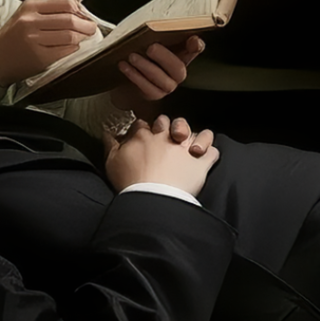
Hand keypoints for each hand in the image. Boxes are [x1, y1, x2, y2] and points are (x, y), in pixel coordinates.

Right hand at [0, 0, 97, 84]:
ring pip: (71, 35)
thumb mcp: (25, 14)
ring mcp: (34, 40)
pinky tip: (72, 48)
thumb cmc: (13, 36)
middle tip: (91, 28)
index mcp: (30, 7)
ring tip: (84, 38)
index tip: (85, 16)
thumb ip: (48, 10)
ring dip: (82, 37)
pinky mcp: (39, 57)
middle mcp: (31, 21)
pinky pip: (65, 51)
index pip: (66, 3)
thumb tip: (79, 12)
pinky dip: (74, 49)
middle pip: (71, 19)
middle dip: (87, 25)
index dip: (81, 10)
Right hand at [103, 115, 219, 196]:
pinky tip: (204, 157)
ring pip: (196, 131)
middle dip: (168, 126)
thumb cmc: (130, 182)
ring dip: (194, 136)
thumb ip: (110, 145)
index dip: (143, 128)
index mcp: (145, 135)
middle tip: (165, 138)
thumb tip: (107, 133)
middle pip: (169, 122)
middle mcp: (167, 137)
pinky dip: (210, 153)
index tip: (142, 135)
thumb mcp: (112, 162)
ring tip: (191, 146)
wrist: (153, 199)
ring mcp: (186, 149)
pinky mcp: (201, 163)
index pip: (144, 123)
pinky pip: (212, 152)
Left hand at [110, 36, 204, 118]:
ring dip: (146, 67)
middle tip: (150, 48)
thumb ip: (155, 32)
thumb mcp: (147, 41)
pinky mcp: (154, 95)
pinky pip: (147, 88)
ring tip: (132, 57)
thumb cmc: (140, 55)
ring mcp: (167, 85)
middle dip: (164, 57)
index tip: (193, 40)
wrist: (126, 80)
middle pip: (178, 68)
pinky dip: (135, 76)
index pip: (194, 49)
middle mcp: (177, 72)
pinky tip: (125, 66)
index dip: (196, 46)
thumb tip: (154, 23)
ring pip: (162, 80)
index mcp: (180, 54)